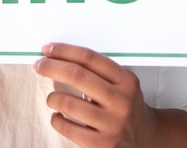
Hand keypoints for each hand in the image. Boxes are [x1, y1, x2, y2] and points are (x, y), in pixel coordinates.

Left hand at [33, 43, 186, 147]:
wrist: (147, 138)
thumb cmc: (126, 106)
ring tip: (52, 98)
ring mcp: (112, 125)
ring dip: (52, 98)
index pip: (89, 58)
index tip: (48, 49)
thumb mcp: (122, 83)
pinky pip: (67, 128)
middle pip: (77, 75)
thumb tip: (59, 56)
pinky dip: (56, 119)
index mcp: (126, 81)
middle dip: (51, 67)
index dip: (64, 51)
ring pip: (68, 103)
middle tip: (39, 65)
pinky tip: (58, 115)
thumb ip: (98, 70)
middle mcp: (121, 102)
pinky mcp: (102, 145)